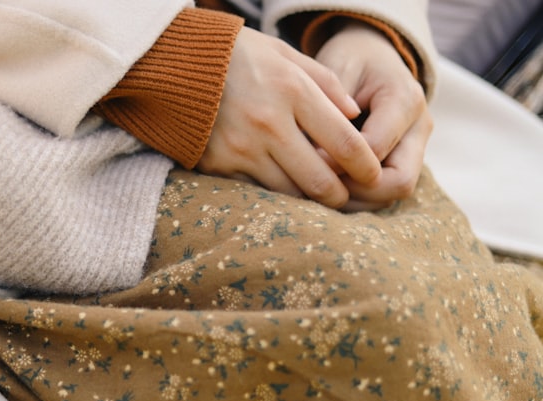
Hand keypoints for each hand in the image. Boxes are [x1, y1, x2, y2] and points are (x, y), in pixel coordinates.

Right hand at [197, 27, 380, 208]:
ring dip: (306, 200)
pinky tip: (279, 186)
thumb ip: (324, 83)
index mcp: (292, 91)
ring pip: (288, 193)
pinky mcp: (217, 165)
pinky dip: (272, 192)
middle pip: (319, 180)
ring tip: (314, 196)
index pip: (344, 142)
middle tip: (346, 196)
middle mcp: (268, 124)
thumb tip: (354, 117)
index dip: (366, 167)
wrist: (172, 64)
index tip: (374, 176)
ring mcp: (240, 148)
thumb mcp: (284, 54)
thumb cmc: (236, 55)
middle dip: (340, 196)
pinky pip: (255, 191)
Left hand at [314, 22, 432, 209]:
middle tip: (315, 184)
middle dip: (355, 190)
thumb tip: (309, 152)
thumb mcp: (336, 68)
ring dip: (354, 198)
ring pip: (393, 193)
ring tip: (316, 188)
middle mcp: (418, 128)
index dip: (339, 162)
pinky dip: (355, 196)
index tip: (305, 159)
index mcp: (404, 100)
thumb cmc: (351, 59)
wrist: (374, 55)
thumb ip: (328, 106)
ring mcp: (415, 148)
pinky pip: (383, 191)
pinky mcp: (404, 161)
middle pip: (399, 182)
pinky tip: (325, 187)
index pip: (376, 148)